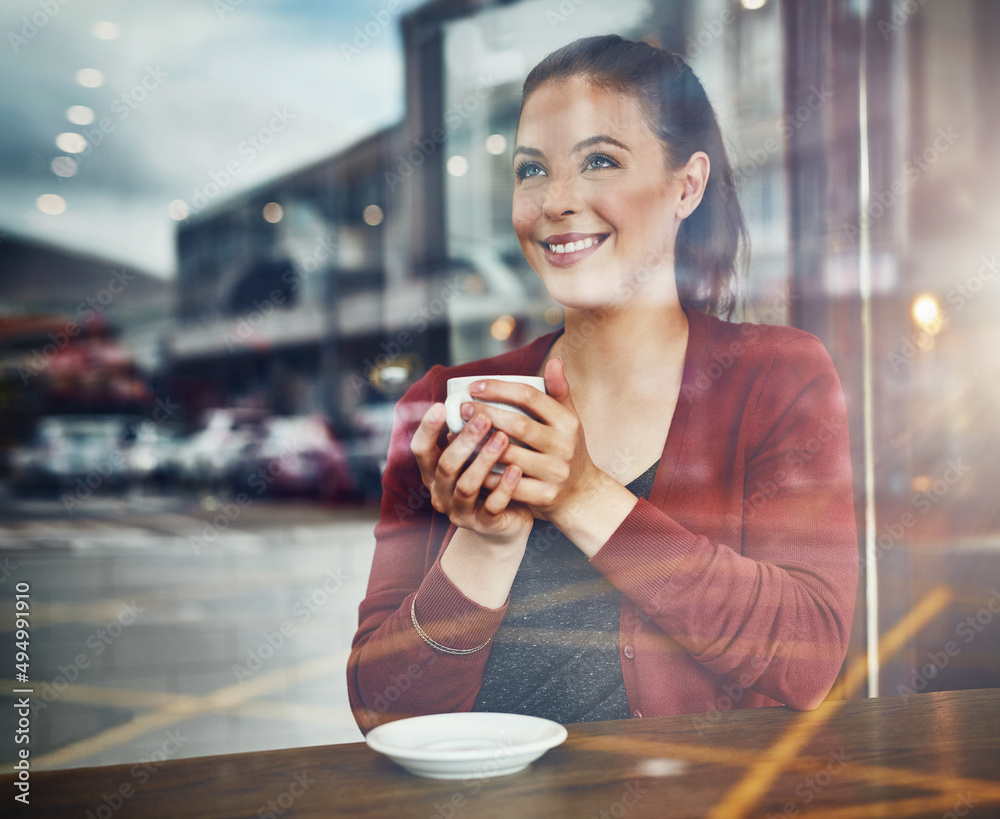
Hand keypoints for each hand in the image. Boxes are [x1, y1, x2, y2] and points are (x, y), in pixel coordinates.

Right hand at [410, 402, 532, 545]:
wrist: (506, 522)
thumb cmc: (491, 479)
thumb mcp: (476, 455)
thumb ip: (472, 432)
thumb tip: (476, 393)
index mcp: (435, 472)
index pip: (421, 449)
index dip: (427, 428)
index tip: (442, 406)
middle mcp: (441, 492)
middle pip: (445, 466)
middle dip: (464, 441)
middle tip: (483, 418)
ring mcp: (460, 511)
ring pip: (466, 486)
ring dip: (484, 460)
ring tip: (502, 439)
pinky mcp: (483, 524)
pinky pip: (492, 506)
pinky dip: (504, 487)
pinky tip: (516, 469)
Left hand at [473, 358, 601, 522]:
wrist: (582, 493)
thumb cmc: (567, 449)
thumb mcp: (569, 419)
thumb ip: (559, 391)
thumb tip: (554, 360)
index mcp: (568, 422)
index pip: (530, 396)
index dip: (500, 389)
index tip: (474, 386)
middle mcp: (564, 446)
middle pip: (518, 425)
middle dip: (486, 414)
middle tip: (461, 408)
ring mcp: (554, 472)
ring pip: (509, 455)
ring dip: (480, 444)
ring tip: (458, 433)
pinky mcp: (544, 495)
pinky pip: (507, 483)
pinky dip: (486, 473)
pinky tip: (468, 463)